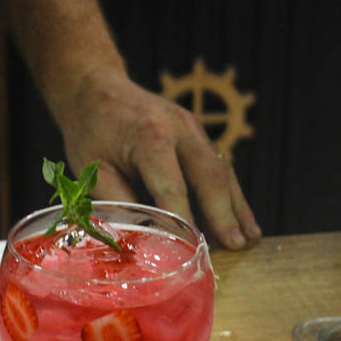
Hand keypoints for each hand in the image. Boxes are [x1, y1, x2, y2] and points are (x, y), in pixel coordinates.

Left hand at [59, 69, 261, 249]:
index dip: (184, 223)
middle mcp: (179, 129)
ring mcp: (193, 128)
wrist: (96, 88)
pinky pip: (218, 165)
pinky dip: (230, 193)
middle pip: (210, 176)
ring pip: (222, 171)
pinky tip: (241, 217)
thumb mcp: (94, 170)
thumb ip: (119, 203)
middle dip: (224, 215)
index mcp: (150, 138)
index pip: (173, 189)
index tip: (193, 252)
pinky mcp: (197, 133)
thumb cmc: (90, 132)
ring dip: (237, 206)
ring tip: (249, 237)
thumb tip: (142, 240)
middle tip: (236, 247)